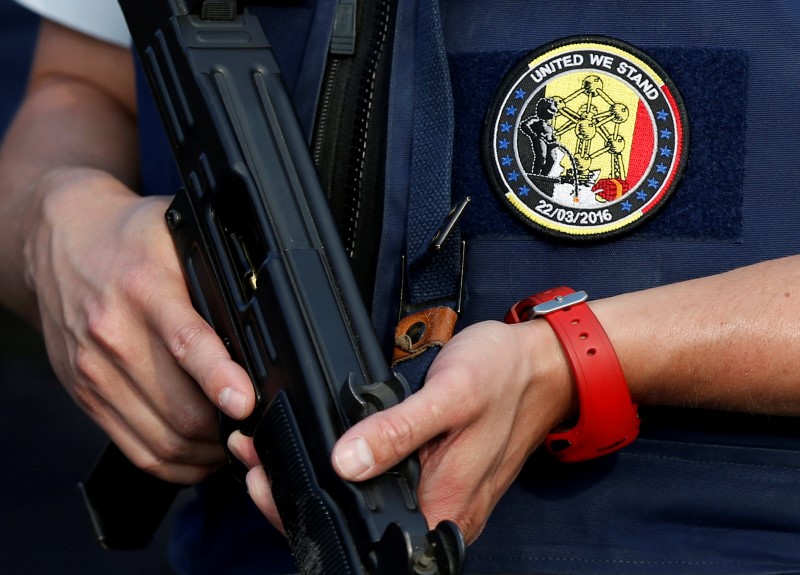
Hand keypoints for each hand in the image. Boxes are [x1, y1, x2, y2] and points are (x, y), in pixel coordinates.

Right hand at [24, 168, 255, 483]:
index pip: (186, 341)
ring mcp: (95, 370)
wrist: (61, 242)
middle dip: (228, 428)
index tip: (244, 402)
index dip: (219, 377)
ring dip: (206, 452)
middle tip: (258, 427)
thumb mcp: (180, 233)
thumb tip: (263, 317)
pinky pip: (135, 450)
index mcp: (146, 287)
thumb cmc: (132, 239)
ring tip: (233, 443)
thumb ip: (218, 273)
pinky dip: (175, 464)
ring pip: (162, 439)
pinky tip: (199, 455)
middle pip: (180, 408)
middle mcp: (114, 333)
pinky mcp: (86, 394)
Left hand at [232, 319, 574, 542]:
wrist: (538, 366)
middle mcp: (438, 514)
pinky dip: (340, 472)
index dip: (303, 514)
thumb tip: (347, 463)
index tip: (265, 483)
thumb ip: (398, 432)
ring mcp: (435, 497)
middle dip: (297, 500)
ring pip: (361, 507)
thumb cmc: (502, 378)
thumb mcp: (450, 397)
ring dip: (313, 485)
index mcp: (442, 507)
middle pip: (354, 526)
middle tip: (257, 463)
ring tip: (270, 455)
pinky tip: (318, 452)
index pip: (359, 534)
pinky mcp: (431, 478)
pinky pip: (377, 487)